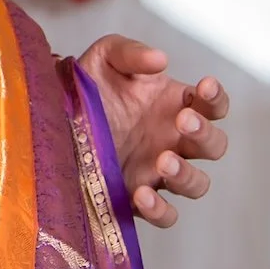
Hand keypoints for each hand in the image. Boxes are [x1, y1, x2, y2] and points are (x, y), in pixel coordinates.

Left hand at [77, 35, 228, 228]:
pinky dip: (160, 210)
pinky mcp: (136, 198)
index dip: (216, 97)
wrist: (53, 116)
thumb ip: (132, 53)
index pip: (212, 105)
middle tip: (183, 121)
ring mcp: (157, 171)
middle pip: (214, 146)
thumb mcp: (105, 58)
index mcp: (174, 105)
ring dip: (187, 175)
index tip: (204, 85)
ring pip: (196, 184)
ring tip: (164, 160)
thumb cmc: (88, 84)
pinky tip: (141, 195)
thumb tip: (161, 60)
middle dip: (205, 134)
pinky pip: (165, 215)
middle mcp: (173, 140)